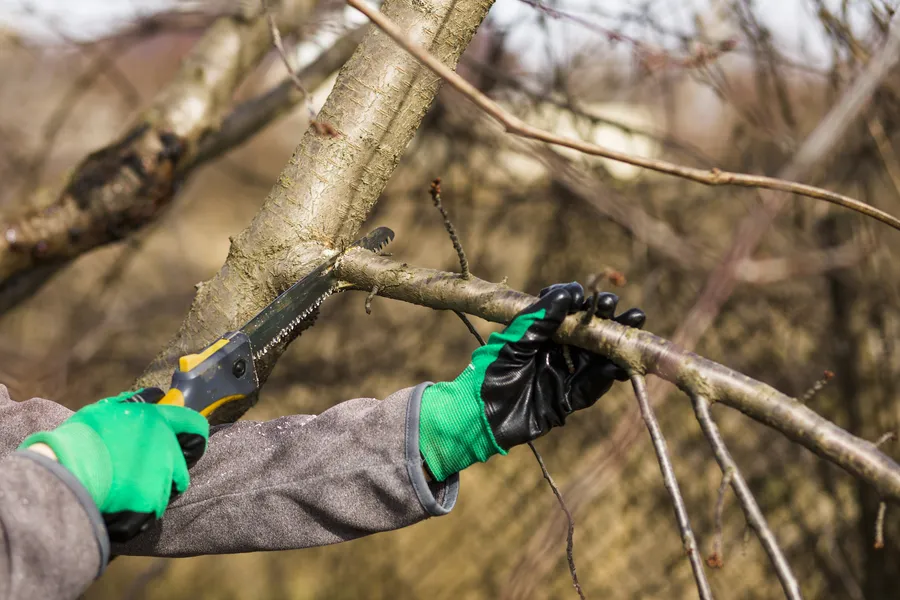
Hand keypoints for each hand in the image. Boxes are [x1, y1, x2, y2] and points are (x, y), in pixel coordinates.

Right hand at [19, 388, 208, 541]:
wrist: (68, 469)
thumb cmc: (82, 435)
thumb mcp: (107, 409)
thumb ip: (133, 405)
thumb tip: (152, 396)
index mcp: (157, 422)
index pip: (194, 424)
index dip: (194, 431)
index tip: (191, 437)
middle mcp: (166, 448)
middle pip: (183, 462)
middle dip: (170, 467)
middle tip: (146, 471)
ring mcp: (162, 476)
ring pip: (169, 486)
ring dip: (155, 487)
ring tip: (131, 488)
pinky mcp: (153, 501)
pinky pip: (154, 506)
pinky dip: (143, 506)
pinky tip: (125, 501)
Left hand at [419, 282, 644, 480]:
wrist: (478, 415)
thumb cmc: (489, 372)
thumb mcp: (515, 339)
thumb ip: (541, 317)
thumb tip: (570, 292)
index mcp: (541, 334)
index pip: (571, 313)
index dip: (586, 305)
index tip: (596, 298)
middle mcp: (556, 351)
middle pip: (590, 333)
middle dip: (608, 321)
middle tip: (621, 311)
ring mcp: (563, 375)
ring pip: (597, 357)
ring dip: (616, 344)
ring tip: (634, 328)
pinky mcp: (568, 399)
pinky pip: (592, 385)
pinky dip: (608, 375)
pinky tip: (621, 362)